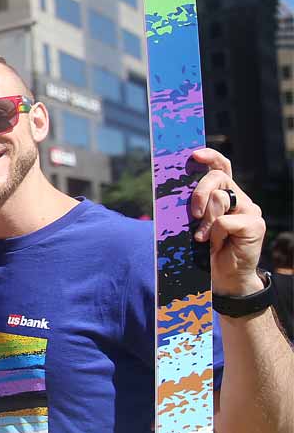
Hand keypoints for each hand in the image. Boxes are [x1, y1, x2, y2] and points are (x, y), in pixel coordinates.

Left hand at [188, 148, 265, 295]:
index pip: (220, 166)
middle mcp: (239, 197)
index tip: (194, 155)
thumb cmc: (205, 249)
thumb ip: (191, 207)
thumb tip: (176, 191)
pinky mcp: (255, 224)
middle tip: (192, 213)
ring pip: (220, 199)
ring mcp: (249, 209)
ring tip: (203, 238)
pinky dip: (214, 234)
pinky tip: (216, 245)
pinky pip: (225, 221)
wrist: (224, 277)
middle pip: (217, 177)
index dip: (209, 157)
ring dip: (205, 221)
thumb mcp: (193, 224)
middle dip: (199, 192)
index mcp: (224, 193)